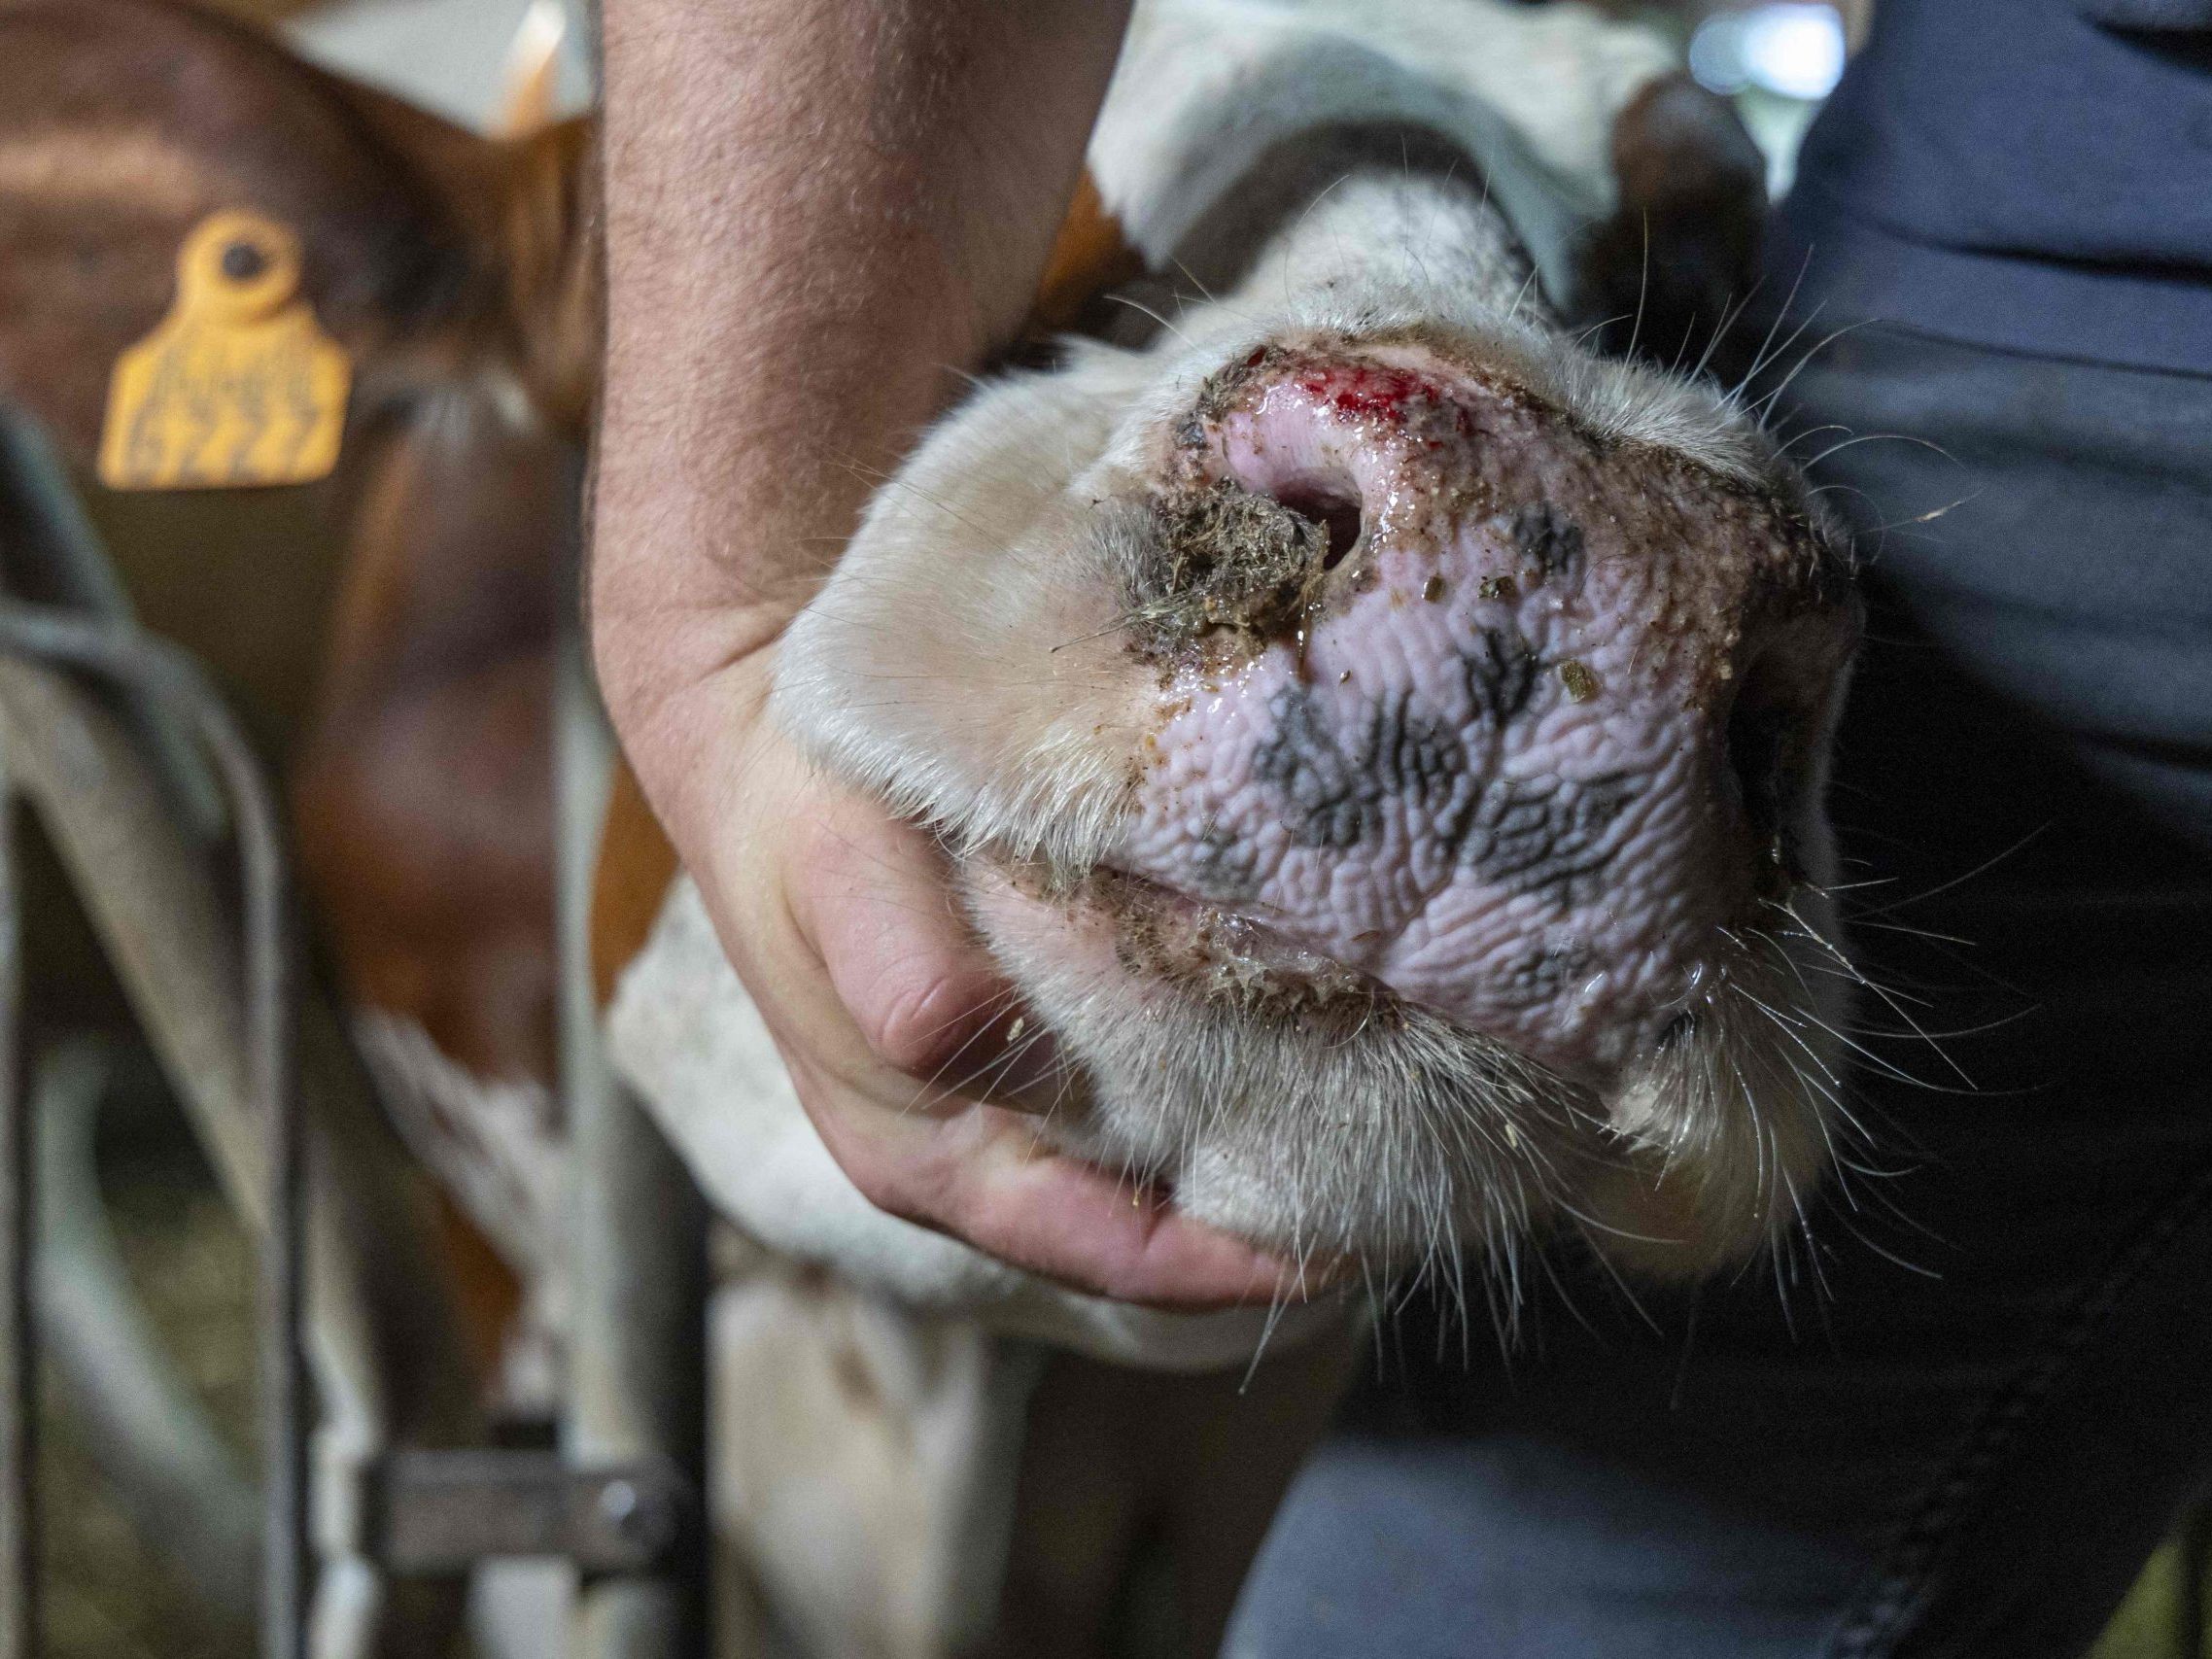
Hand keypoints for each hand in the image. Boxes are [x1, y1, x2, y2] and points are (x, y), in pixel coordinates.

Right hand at [593, 0, 1305, 1308]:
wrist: (784, 687)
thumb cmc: (805, 784)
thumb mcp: (828, 849)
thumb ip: (887, 948)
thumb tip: (967, 1050)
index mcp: (913, 1138)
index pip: (1083, 1241)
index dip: (1205, 1260)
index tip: (1339, 1242)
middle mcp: (973, 1128)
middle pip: (1141, 1214)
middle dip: (1263, 1208)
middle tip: (1410, 1175)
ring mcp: (1018, 1066)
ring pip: (1161, 1145)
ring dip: (1270, 1138)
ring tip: (1398, 1105)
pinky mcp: (1051, 991)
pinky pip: (1165, 1059)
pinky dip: (1248, 1054)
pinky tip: (1327, 1013)